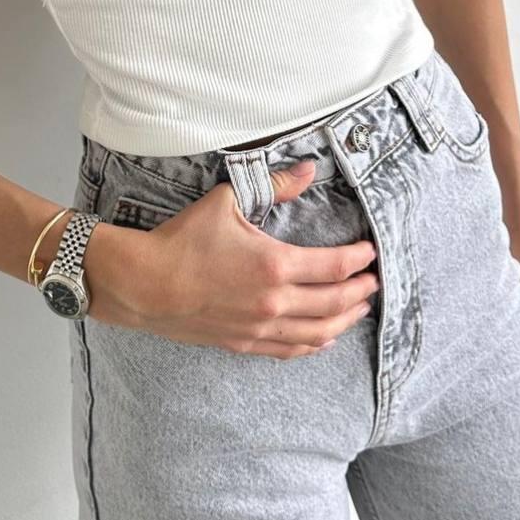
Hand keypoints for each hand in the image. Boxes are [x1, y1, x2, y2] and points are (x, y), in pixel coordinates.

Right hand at [82, 160, 380, 359]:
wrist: (145, 284)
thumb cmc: (183, 240)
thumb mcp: (228, 201)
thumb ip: (274, 185)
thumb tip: (308, 169)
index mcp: (275, 264)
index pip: (335, 266)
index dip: (359, 259)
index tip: (371, 252)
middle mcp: (275, 301)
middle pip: (335, 303)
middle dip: (360, 291)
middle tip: (374, 281)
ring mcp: (260, 327)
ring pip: (318, 332)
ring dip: (345, 320)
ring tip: (360, 309)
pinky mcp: (244, 342)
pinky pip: (290, 350)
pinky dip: (314, 344)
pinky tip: (325, 338)